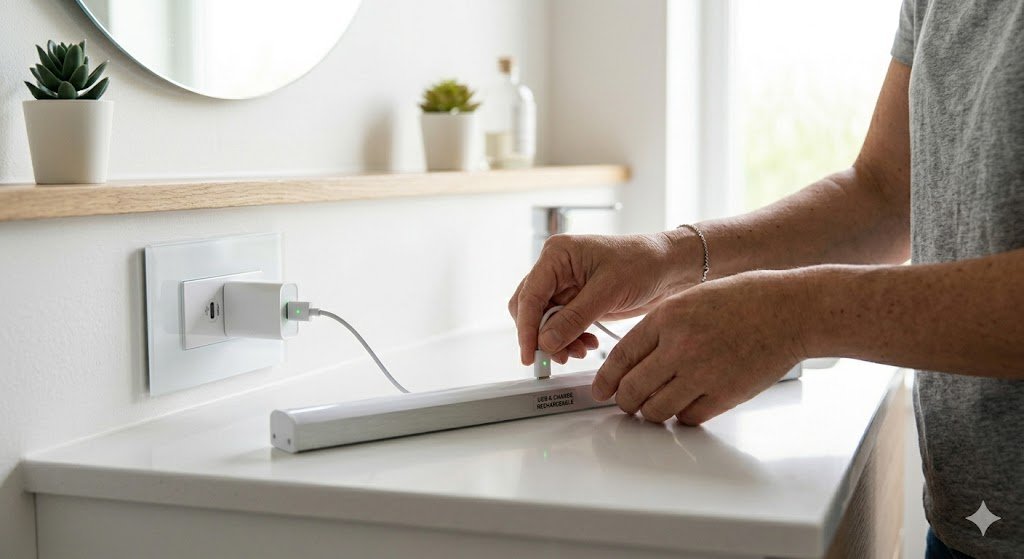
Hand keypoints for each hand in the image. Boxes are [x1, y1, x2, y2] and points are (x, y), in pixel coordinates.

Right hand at [509, 232, 700, 364]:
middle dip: (542, 336)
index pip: (530, 295)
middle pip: (531, 309)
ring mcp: (565, 284)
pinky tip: (588, 343)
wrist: (669, 267)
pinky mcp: (576, 300)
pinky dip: (570, 338)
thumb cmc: (643, 263)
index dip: (527, 328)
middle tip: (558, 357)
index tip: (530, 354)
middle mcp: (556, 268)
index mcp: (557, 254)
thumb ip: (574, 318)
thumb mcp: (608, 291)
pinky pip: (561, 325)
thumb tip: (546, 341)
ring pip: (545, 320)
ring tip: (580, 350)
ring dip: (558, 340)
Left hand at [592, 270, 807, 424]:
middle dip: (624, 401)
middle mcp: (679, 347)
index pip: (620, 358)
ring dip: (651, 412)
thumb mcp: (692, 298)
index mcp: (667, 318)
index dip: (606, 379)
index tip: (601, 389)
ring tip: (655, 406)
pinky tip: (685, 405)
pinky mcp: (725, 394)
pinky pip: (689, 417)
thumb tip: (635, 355)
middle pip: (632, 390)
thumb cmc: (747, 300)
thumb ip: (661, 325)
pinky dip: (682, 415)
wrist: (791, 311)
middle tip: (626, 403)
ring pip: (656, 410)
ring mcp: (702, 373)